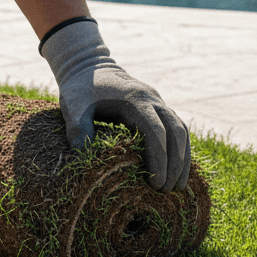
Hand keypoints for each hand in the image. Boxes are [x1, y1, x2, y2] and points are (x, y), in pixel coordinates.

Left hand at [41, 19, 190, 191]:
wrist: (90, 66)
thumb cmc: (80, 89)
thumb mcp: (73, 105)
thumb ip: (77, 126)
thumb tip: (83, 152)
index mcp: (135, 98)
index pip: (156, 130)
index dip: (159, 158)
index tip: (156, 183)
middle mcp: (153, 100)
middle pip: (176, 132)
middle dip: (175, 163)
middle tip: (167, 191)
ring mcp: (158, 103)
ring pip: (181, 131)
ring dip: (183, 159)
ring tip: (177, 188)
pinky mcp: (158, 109)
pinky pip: (177, 130)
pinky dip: (180, 151)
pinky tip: (176, 172)